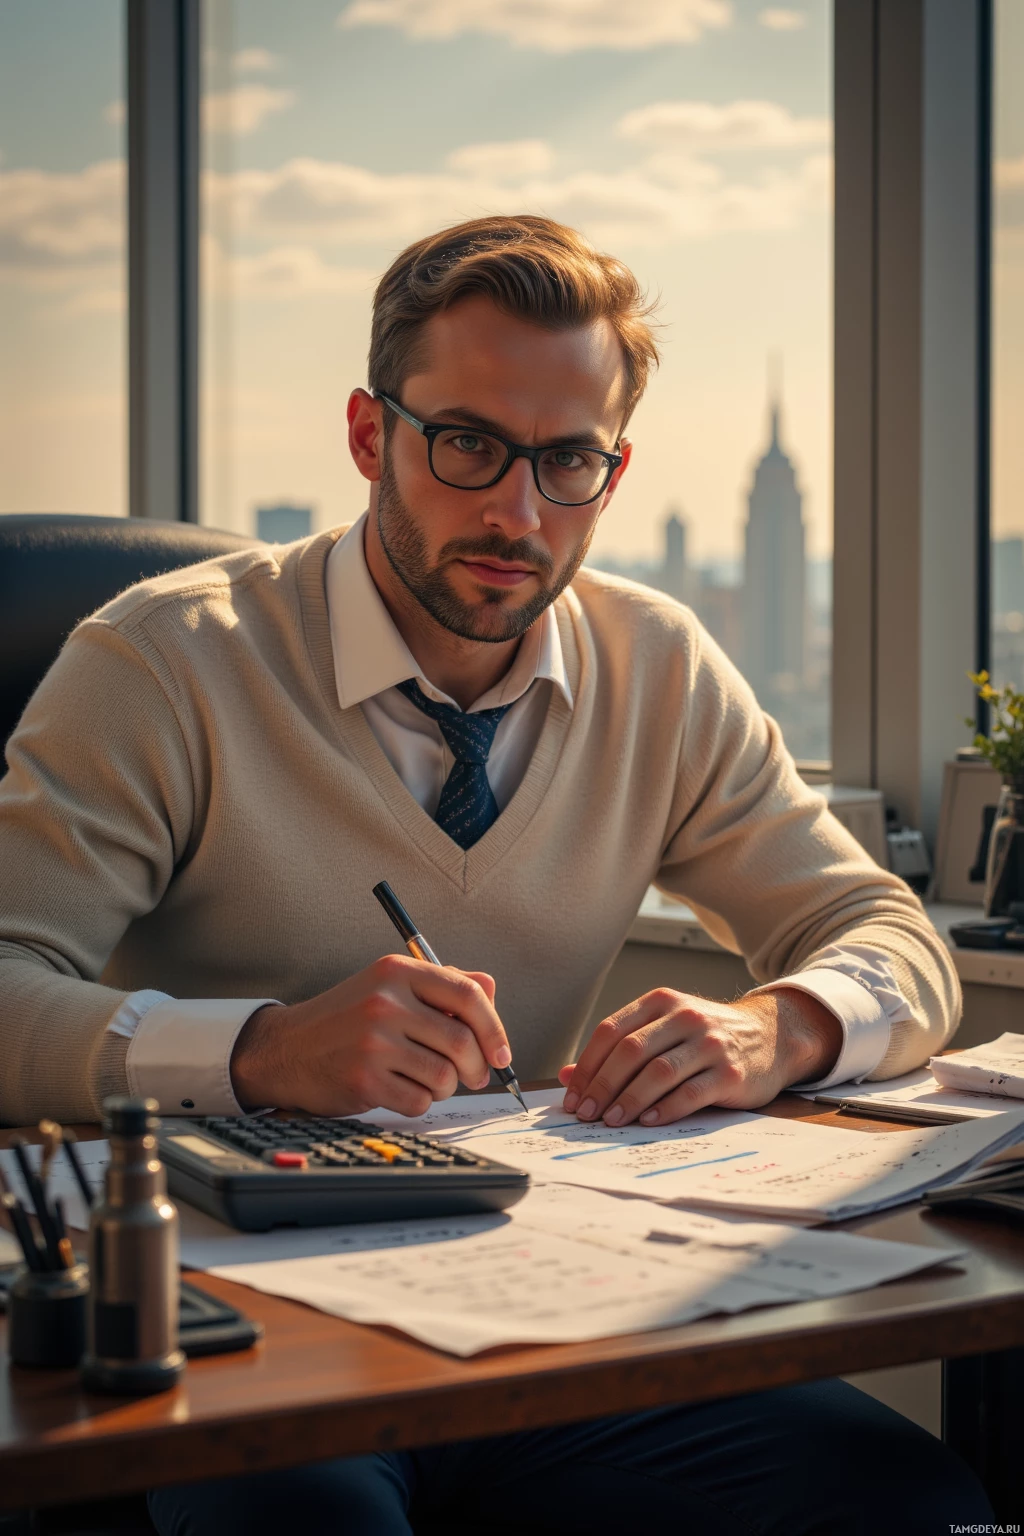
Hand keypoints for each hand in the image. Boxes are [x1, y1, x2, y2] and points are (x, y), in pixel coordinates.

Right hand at [229, 955, 511, 1116]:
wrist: (286, 1049)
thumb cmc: (345, 1020)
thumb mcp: (388, 986)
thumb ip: (440, 985)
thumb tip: (489, 990)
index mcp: (397, 972)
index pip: (467, 994)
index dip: (494, 1027)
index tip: (502, 1053)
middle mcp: (385, 1001)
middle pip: (461, 1041)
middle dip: (475, 1067)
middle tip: (471, 1076)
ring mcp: (373, 1041)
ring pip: (444, 1076)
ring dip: (444, 1087)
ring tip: (425, 1080)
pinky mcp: (363, 1079)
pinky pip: (419, 1101)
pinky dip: (418, 1102)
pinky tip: (399, 1089)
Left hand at [558, 987, 842, 1127]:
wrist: (771, 1036)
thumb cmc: (706, 1037)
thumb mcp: (663, 1030)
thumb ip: (619, 1048)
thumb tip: (567, 1075)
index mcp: (662, 1003)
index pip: (611, 1031)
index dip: (587, 1065)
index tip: (573, 1096)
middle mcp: (685, 1017)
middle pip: (631, 1051)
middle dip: (602, 1086)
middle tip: (586, 1113)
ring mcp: (710, 1044)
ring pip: (659, 1072)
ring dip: (629, 1100)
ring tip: (610, 1121)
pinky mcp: (730, 1073)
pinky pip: (691, 1092)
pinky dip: (666, 1108)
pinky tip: (649, 1121)